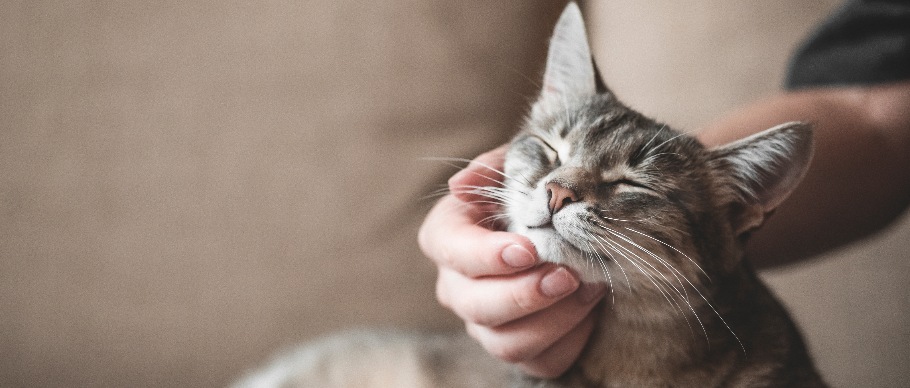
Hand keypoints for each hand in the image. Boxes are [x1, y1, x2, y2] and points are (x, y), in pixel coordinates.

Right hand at [418, 146, 606, 377]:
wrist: (573, 223)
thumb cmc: (537, 190)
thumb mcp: (520, 165)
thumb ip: (494, 166)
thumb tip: (459, 185)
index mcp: (448, 236)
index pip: (448, 250)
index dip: (484, 255)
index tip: (527, 249)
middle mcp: (457, 286)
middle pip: (474, 305)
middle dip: (524, 294)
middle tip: (567, 275)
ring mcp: (485, 324)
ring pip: (505, 343)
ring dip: (552, 320)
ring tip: (589, 288)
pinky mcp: (519, 348)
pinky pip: (540, 362)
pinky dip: (569, 340)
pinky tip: (591, 310)